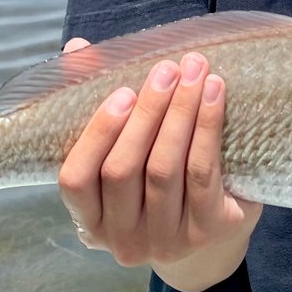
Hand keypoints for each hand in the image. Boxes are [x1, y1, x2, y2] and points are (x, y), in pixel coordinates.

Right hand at [56, 39, 261, 288]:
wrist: (214, 235)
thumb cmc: (156, 178)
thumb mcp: (124, 149)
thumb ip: (92, 100)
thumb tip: (76, 50)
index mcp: (91, 221)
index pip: (76, 181)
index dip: (96, 135)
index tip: (122, 91)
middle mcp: (123, 240)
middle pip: (123, 171)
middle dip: (146, 113)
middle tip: (167, 69)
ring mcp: (165, 241)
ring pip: (164, 170)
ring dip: (180, 112)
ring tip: (194, 71)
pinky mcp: (207, 232)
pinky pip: (203, 173)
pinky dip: (208, 127)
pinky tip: (215, 93)